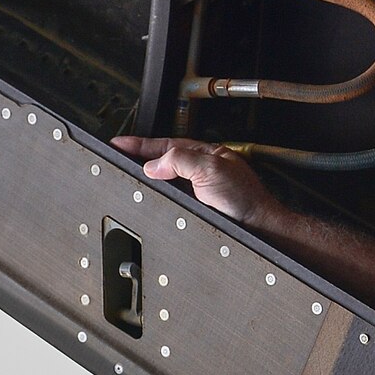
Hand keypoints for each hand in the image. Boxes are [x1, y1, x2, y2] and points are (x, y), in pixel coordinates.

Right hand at [111, 136, 283, 230]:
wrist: (258, 230)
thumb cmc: (245, 200)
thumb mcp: (210, 168)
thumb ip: (180, 160)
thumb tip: (153, 165)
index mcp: (206, 154)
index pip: (166, 145)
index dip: (140, 144)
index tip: (118, 144)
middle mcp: (201, 171)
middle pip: (162, 162)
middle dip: (139, 159)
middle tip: (116, 158)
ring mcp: (198, 192)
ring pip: (164, 183)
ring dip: (146, 181)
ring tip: (126, 178)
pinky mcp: (197, 212)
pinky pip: (170, 202)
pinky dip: (157, 201)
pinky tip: (148, 202)